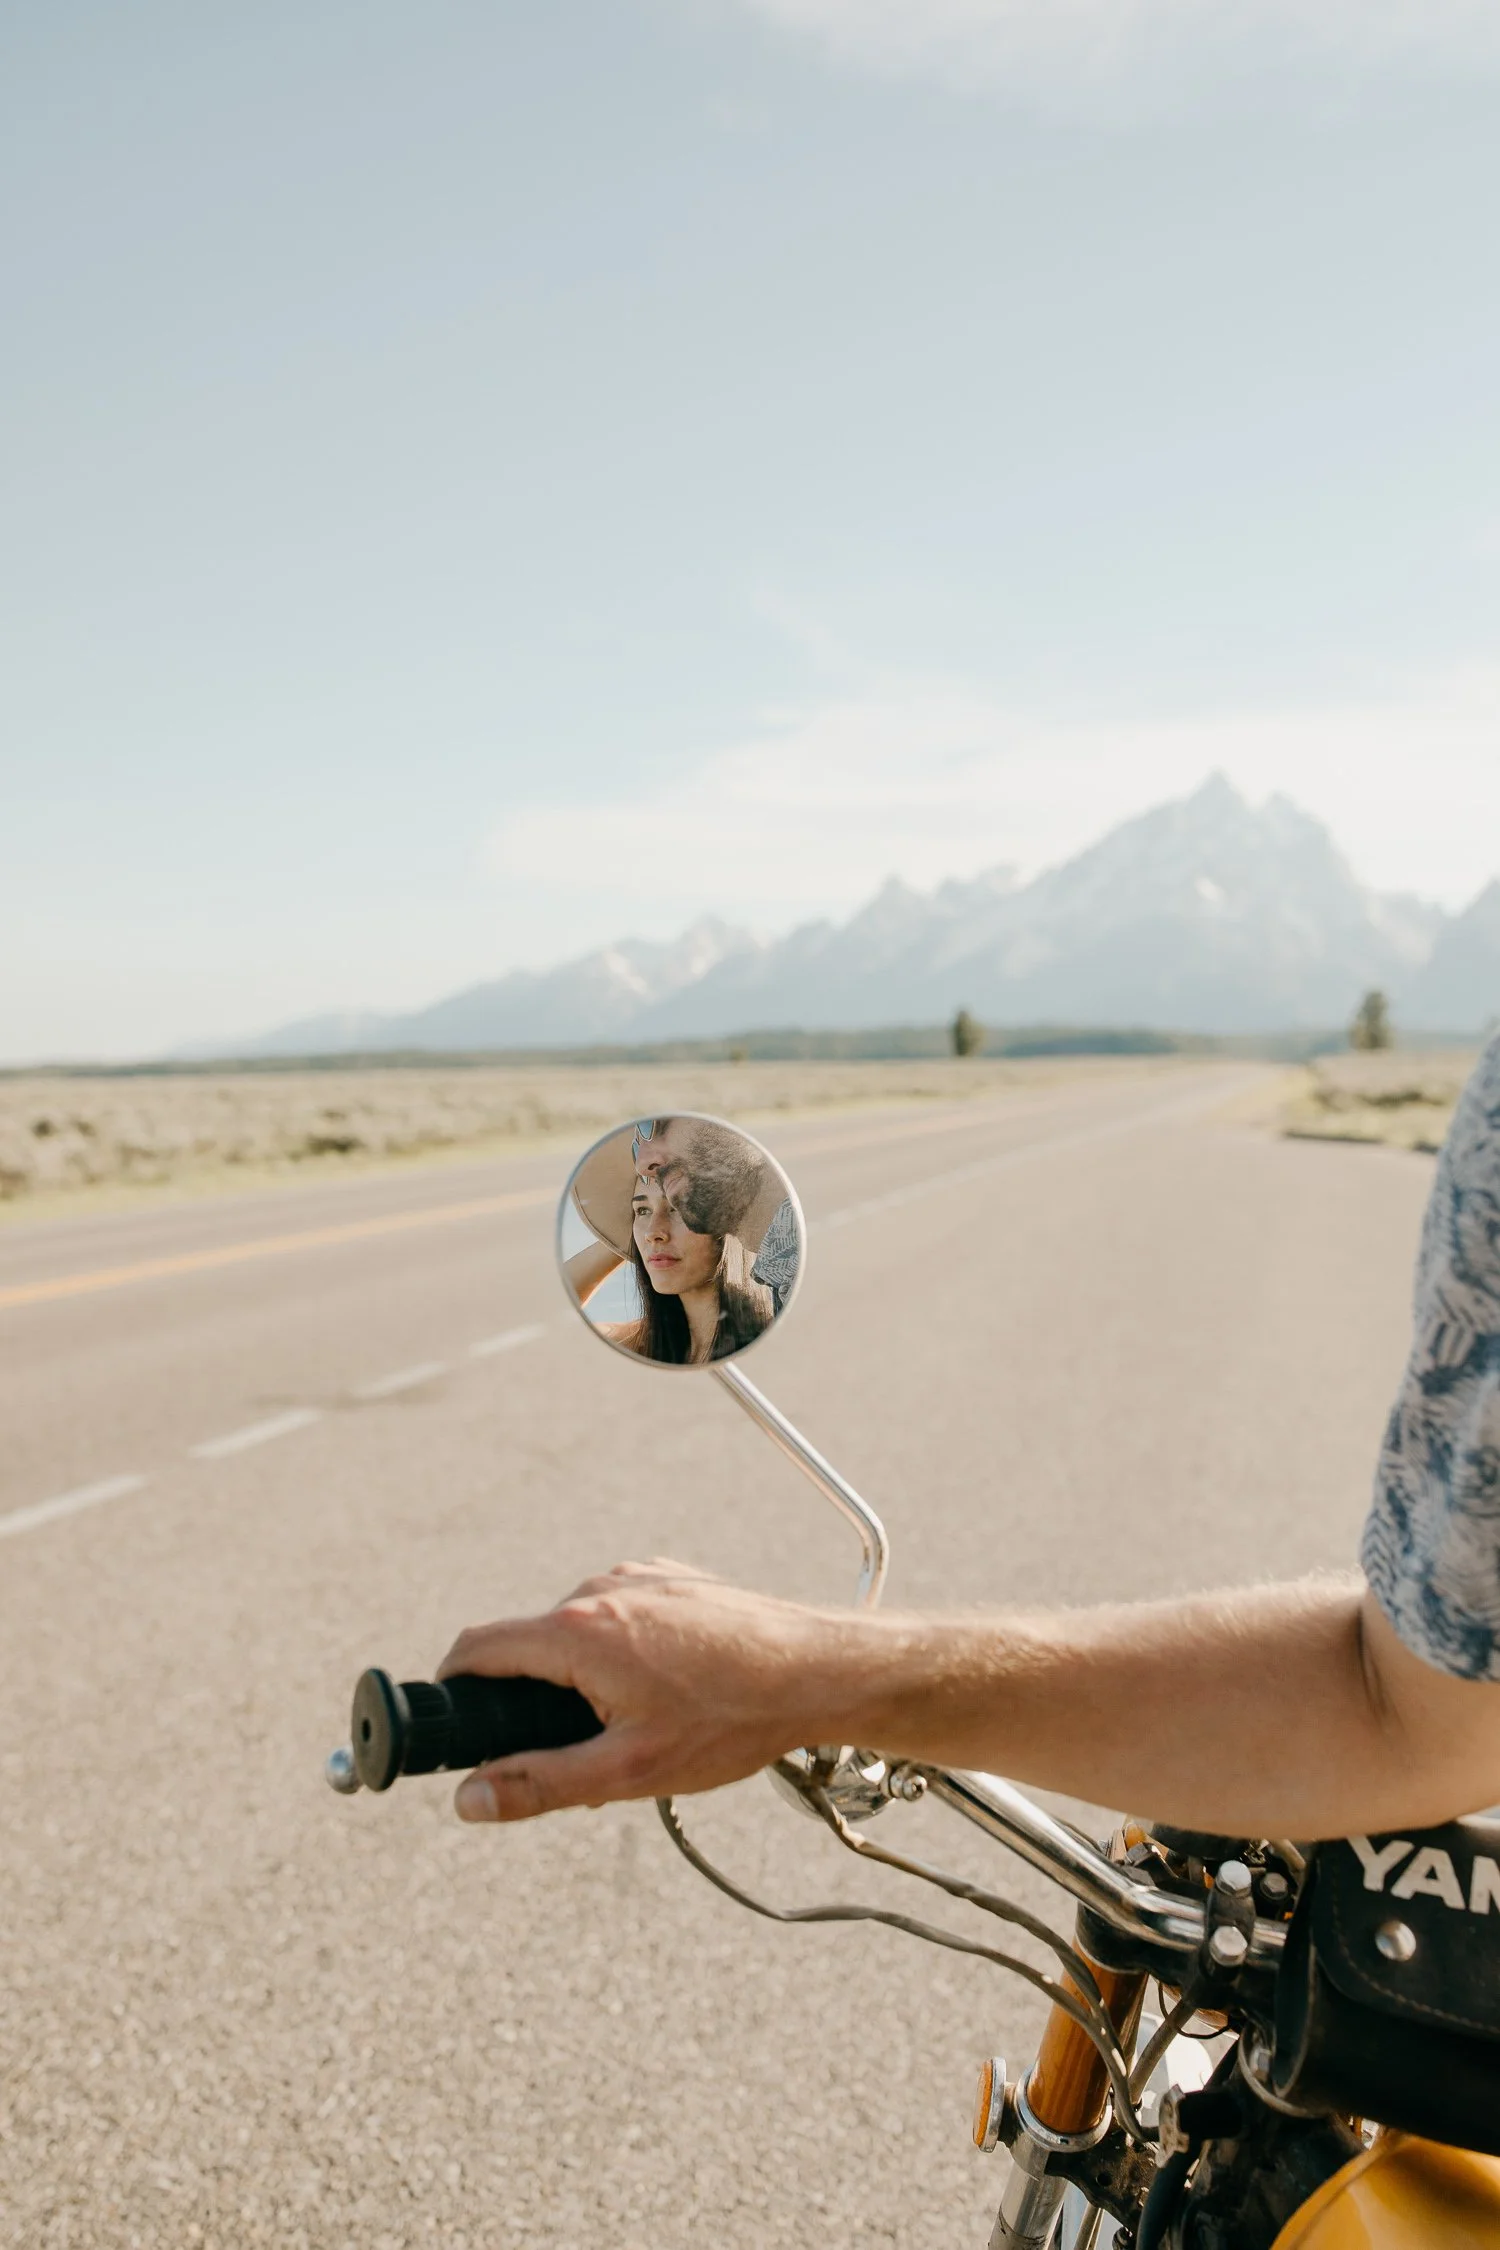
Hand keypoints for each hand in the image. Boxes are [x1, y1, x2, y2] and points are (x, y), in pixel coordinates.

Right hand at [436, 1560, 854, 1822]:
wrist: (819, 1669)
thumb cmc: (732, 1720)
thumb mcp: (629, 1770)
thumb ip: (541, 1784)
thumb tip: (469, 1799)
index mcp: (578, 1631)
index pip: (477, 1648)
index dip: (451, 1690)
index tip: (448, 1725)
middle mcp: (600, 1588)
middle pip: (530, 1647)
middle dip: (534, 1704)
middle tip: (575, 1757)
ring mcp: (639, 1578)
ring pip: (578, 1635)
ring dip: (583, 1683)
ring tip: (638, 1733)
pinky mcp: (671, 1580)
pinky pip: (620, 1618)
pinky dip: (621, 1658)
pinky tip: (668, 1698)